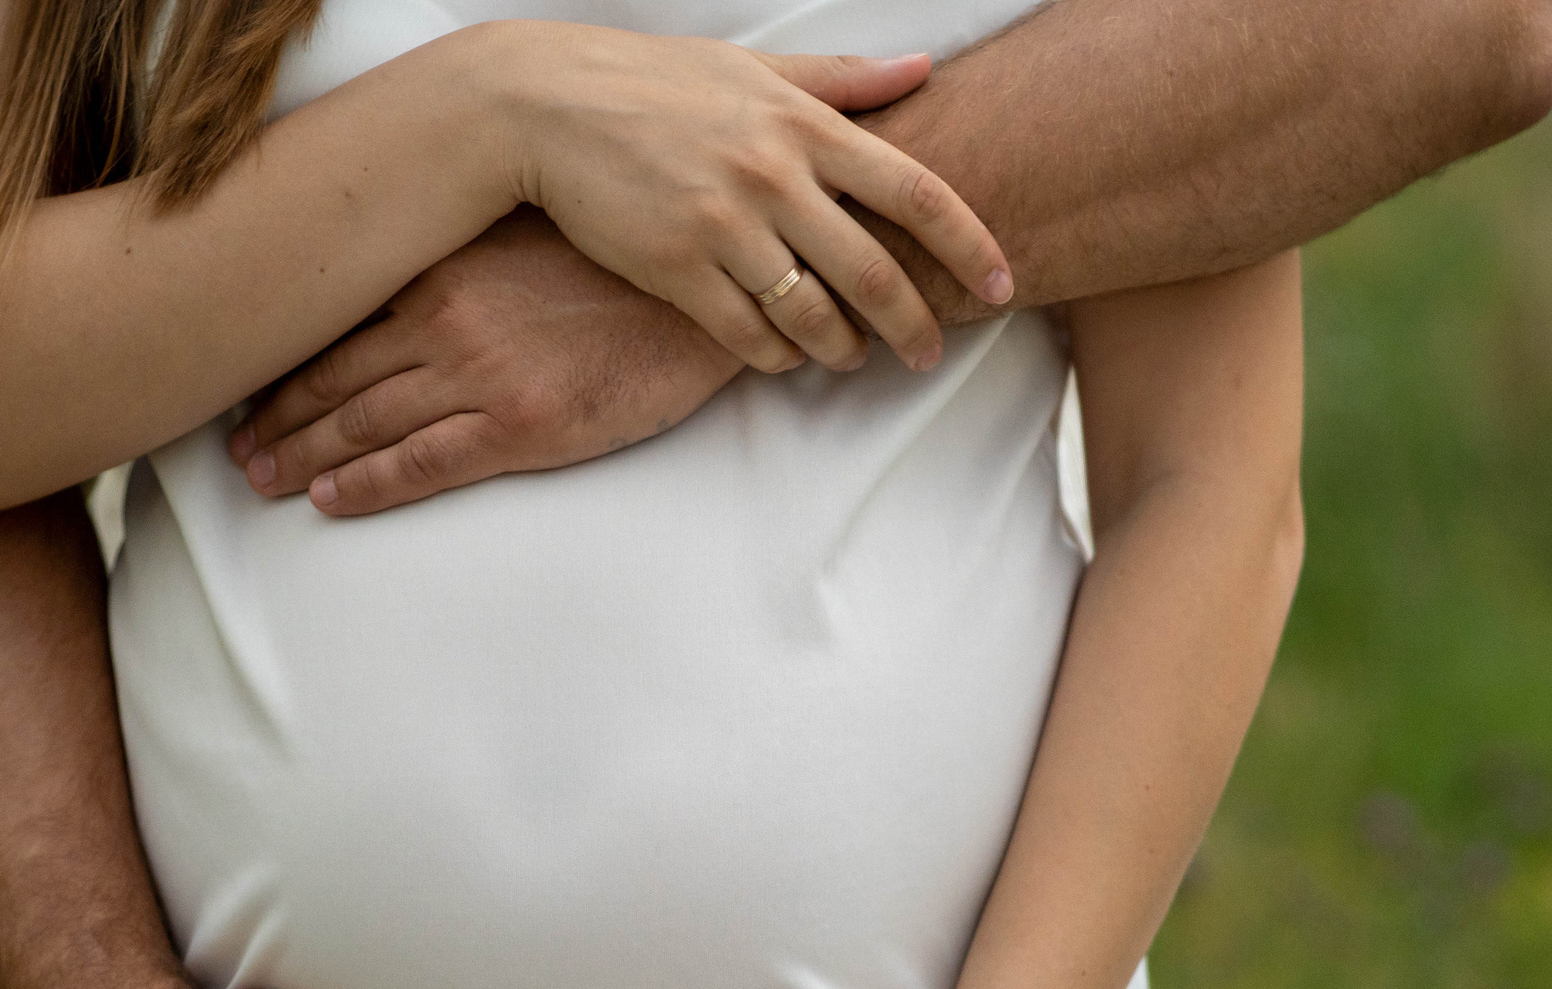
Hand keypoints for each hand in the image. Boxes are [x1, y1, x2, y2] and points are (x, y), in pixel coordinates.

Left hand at [224, 209, 741, 513]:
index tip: (252, 386)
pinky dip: (366, 485)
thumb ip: (470, 263)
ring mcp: (479, 376)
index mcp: (446, 270)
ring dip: (303, 456)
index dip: (288, 360)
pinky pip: (420, 464)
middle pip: (335, 375)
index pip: (343, 321)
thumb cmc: (628, 264)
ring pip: (363, 423)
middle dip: (278, 416)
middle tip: (236, 447)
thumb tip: (422, 285)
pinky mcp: (521, 427)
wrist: (708, 292)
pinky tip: (329, 501)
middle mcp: (446, 320)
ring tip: (262, 479)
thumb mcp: (533, 240)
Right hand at [474, 23, 1012, 373]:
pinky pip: (746, 336)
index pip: (917, 193)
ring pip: (812, 316)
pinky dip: (775, 357)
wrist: (546, 105)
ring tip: (849, 358)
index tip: (1005, 284)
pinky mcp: (674, 269)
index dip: (972, 246)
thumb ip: (839, 80)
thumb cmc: (653, 82)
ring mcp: (723, 226)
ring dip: (841, 350)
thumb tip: (920, 70)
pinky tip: (782, 355)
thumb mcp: (751, 67)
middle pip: (874, 272)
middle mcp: (773, 176)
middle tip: (928, 353)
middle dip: (913, 325)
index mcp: (804, 123)